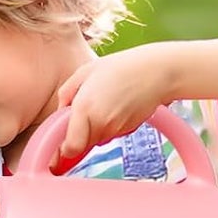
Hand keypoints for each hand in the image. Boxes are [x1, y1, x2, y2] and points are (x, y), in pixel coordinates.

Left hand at [51, 47, 177, 171]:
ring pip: (96, 140)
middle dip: (79, 135)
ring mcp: (115, 129)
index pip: (71, 148)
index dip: (64, 150)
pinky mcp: (127, 131)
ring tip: (103, 104)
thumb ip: (66, 93)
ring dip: (94, 129)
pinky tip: (116, 106)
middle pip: (82, 145)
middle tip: (84, 114)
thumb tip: (60, 112)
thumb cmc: (121, 67)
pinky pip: (110, 135)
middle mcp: (99, 123)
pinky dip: (109, 126)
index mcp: (84, 108)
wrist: (156, 71)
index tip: (62, 145)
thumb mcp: (85, 72)